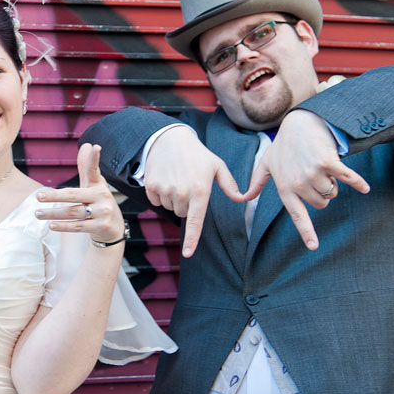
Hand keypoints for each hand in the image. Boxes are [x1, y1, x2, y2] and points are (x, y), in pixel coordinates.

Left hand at [35, 143, 125, 244]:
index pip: (94, 170)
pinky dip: (63, 226)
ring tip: (38, 214)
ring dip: (53, 214)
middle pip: (74, 195)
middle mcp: (102, 196)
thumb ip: (86, 167)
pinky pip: (78, 226)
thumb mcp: (93, 185)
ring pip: (73, 212)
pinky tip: (51, 225)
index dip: (94, 159)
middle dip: (55, 196)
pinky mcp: (101, 226)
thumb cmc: (99, 202)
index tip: (95, 147)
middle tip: (38, 197)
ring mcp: (103, 212)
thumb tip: (86, 144)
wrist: (114, 228)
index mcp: (98, 184)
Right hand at [142, 126, 241, 257]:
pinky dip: (160, 194)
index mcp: (200, 191)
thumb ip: (230, 185)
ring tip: (176, 178)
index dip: (191, 240)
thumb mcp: (217, 166)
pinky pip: (157, 201)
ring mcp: (165, 190)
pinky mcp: (151, 187)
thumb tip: (242, 199)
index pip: (195, 222)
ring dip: (173, 198)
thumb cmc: (197, 154)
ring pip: (170, 207)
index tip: (188, 254)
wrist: (169, 139)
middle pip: (182, 214)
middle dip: (186, 204)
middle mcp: (181, 193)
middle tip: (188, 184)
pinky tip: (165, 178)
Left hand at [239, 110, 369, 249]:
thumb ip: (256, 183)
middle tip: (314, 175)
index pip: (298, 215)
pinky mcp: (328, 163)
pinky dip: (358, 183)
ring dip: (332, 183)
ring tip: (321, 167)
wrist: (300, 123)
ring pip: (332, 193)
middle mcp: (298, 184)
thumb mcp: (266, 164)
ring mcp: (313, 174)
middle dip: (322, 193)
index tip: (313, 246)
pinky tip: (365, 188)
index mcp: (285, 188)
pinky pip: (348, 179)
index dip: (306, 232)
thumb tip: (243, 198)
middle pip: (321, 204)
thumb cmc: (283, 145)